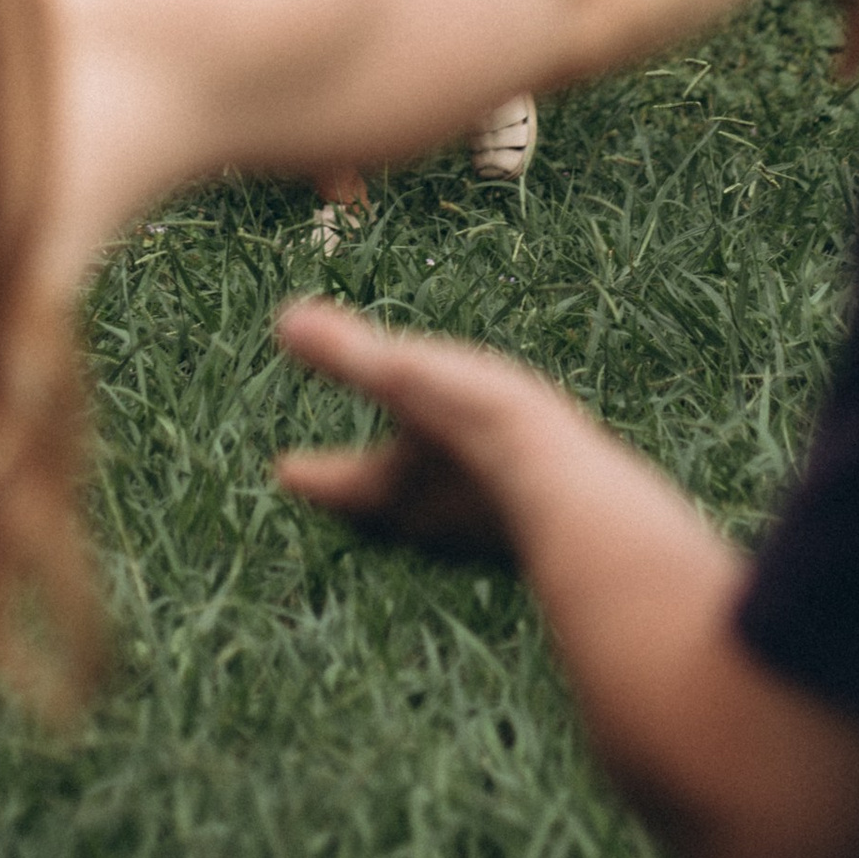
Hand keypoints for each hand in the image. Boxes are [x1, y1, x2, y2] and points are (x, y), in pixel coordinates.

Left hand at [274, 299, 575, 562]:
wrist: (577, 497)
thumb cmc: (484, 431)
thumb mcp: (410, 377)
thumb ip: (350, 353)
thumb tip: (284, 320)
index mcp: (384, 490)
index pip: (328, 483)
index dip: (303, 470)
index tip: (281, 469)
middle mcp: (421, 527)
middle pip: (372, 514)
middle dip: (352, 494)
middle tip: (333, 484)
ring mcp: (472, 537)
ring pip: (428, 520)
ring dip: (412, 501)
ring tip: (409, 481)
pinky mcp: (519, 536)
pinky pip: (479, 518)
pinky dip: (467, 500)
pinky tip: (486, 487)